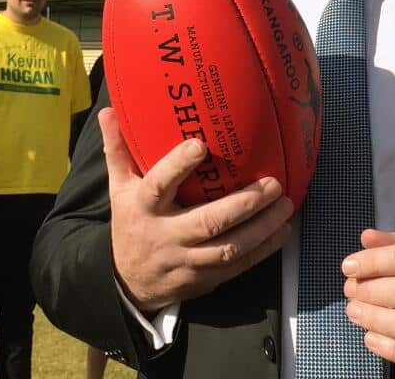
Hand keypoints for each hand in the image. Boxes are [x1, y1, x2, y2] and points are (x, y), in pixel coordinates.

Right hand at [101, 108, 293, 313]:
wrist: (128, 283)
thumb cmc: (130, 224)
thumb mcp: (117, 188)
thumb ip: (117, 150)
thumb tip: (108, 111)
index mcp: (143, 207)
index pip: (159, 185)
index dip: (178, 166)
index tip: (201, 145)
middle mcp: (166, 235)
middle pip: (207, 222)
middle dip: (243, 204)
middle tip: (273, 183)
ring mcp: (186, 260)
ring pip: (228, 247)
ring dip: (262, 228)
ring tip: (286, 205)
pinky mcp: (204, 278)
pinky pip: (237, 266)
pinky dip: (263, 250)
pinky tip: (283, 230)